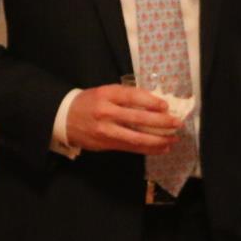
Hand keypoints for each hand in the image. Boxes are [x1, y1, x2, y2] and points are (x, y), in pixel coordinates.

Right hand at [64, 84, 183, 154]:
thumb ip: (125, 97)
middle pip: (138, 118)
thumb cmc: (88, 103)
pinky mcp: (106, 144)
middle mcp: (106, 112)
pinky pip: (131, 147)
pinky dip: (147, 148)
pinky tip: (160, 148)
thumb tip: (154, 103)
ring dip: (158, 140)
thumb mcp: (104, 92)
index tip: (165, 106)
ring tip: (172, 139)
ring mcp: (106, 130)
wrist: (64, 118)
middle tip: (176, 123)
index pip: (132, 96)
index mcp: (106, 94)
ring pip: (136, 137)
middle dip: (161, 122)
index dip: (150, 101)